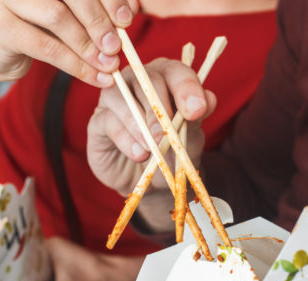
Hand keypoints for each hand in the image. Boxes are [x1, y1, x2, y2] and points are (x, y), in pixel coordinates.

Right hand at [0, 0, 138, 85]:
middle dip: (99, 21)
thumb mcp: (72, 13)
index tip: (127, 19)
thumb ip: (100, 9)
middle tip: (116, 47)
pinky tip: (93, 77)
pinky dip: (75, 65)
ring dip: (88, 46)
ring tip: (108, 65)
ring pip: (57, 17)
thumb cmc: (41, 25)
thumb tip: (131, 10)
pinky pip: (46, 47)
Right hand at [87, 57, 216, 195]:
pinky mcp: (98, 121)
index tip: (196, 111)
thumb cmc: (172, 152)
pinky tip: (139, 155)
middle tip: (166, 135)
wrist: (153, 182)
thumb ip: (196, 118)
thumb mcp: (190, 137)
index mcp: (165, 77)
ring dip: (139, 125)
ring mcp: (114, 99)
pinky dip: (126, 139)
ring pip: (121, 97)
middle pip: (145, 78)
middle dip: (158, 108)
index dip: (186, 87)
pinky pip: (108, 121)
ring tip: (153, 148)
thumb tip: (209, 98)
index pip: (175, 71)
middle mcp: (137, 81)